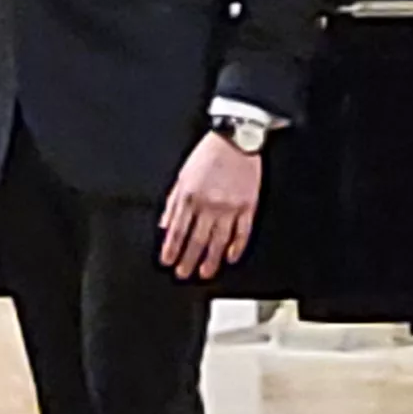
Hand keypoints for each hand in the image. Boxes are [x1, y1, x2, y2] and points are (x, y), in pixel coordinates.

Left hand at [158, 133, 261, 282]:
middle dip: (188, 260)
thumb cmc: (209, 154)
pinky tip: (230, 257)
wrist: (237, 139)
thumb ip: (173, 202)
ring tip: (205, 273)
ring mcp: (230, 207)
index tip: (167, 261)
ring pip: (218, 241)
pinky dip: (236, 247)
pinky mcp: (248, 206)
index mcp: (190, 196)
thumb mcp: (183, 175)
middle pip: (196, 240)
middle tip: (183, 274)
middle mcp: (209, 205)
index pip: (177, 230)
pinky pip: (242, 232)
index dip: (171, 249)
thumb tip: (164, 224)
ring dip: (211, 260)